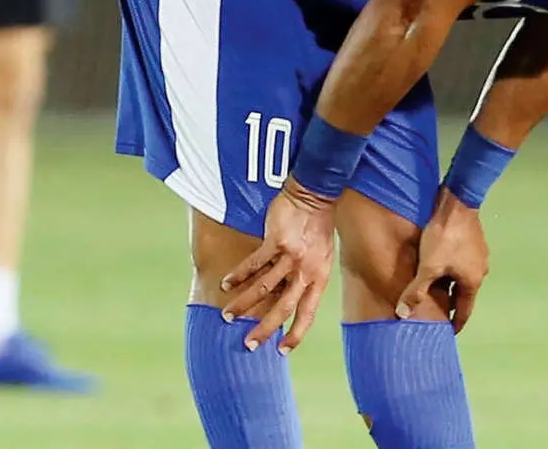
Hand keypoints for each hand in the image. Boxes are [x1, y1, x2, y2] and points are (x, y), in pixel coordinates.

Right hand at [221, 177, 335, 353]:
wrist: (315, 196)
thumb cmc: (318, 226)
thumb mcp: (321, 256)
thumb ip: (308, 275)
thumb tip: (290, 294)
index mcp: (319, 277)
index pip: (308, 313)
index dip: (296, 334)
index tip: (282, 350)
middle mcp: (306, 271)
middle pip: (283, 308)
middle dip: (264, 329)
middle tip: (248, 344)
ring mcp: (291, 257)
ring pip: (263, 289)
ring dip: (243, 303)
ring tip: (228, 314)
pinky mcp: (275, 242)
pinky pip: (253, 264)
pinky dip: (237, 275)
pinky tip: (226, 283)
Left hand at [395, 188, 488, 332]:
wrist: (457, 201)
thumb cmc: (444, 237)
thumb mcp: (428, 267)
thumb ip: (416, 290)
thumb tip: (402, 315)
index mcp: (472, 281)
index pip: (464, 311)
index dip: (454, 323)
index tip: (446, 333)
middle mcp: (480, 270)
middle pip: (463, 293)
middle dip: (448, 302)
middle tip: (433, 311)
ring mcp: (478, 253)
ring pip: (461, 275)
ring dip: (448, 283)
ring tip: (430, 287)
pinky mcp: (473, 239)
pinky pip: (460, 261)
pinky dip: (449, 267)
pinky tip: (436, 262)